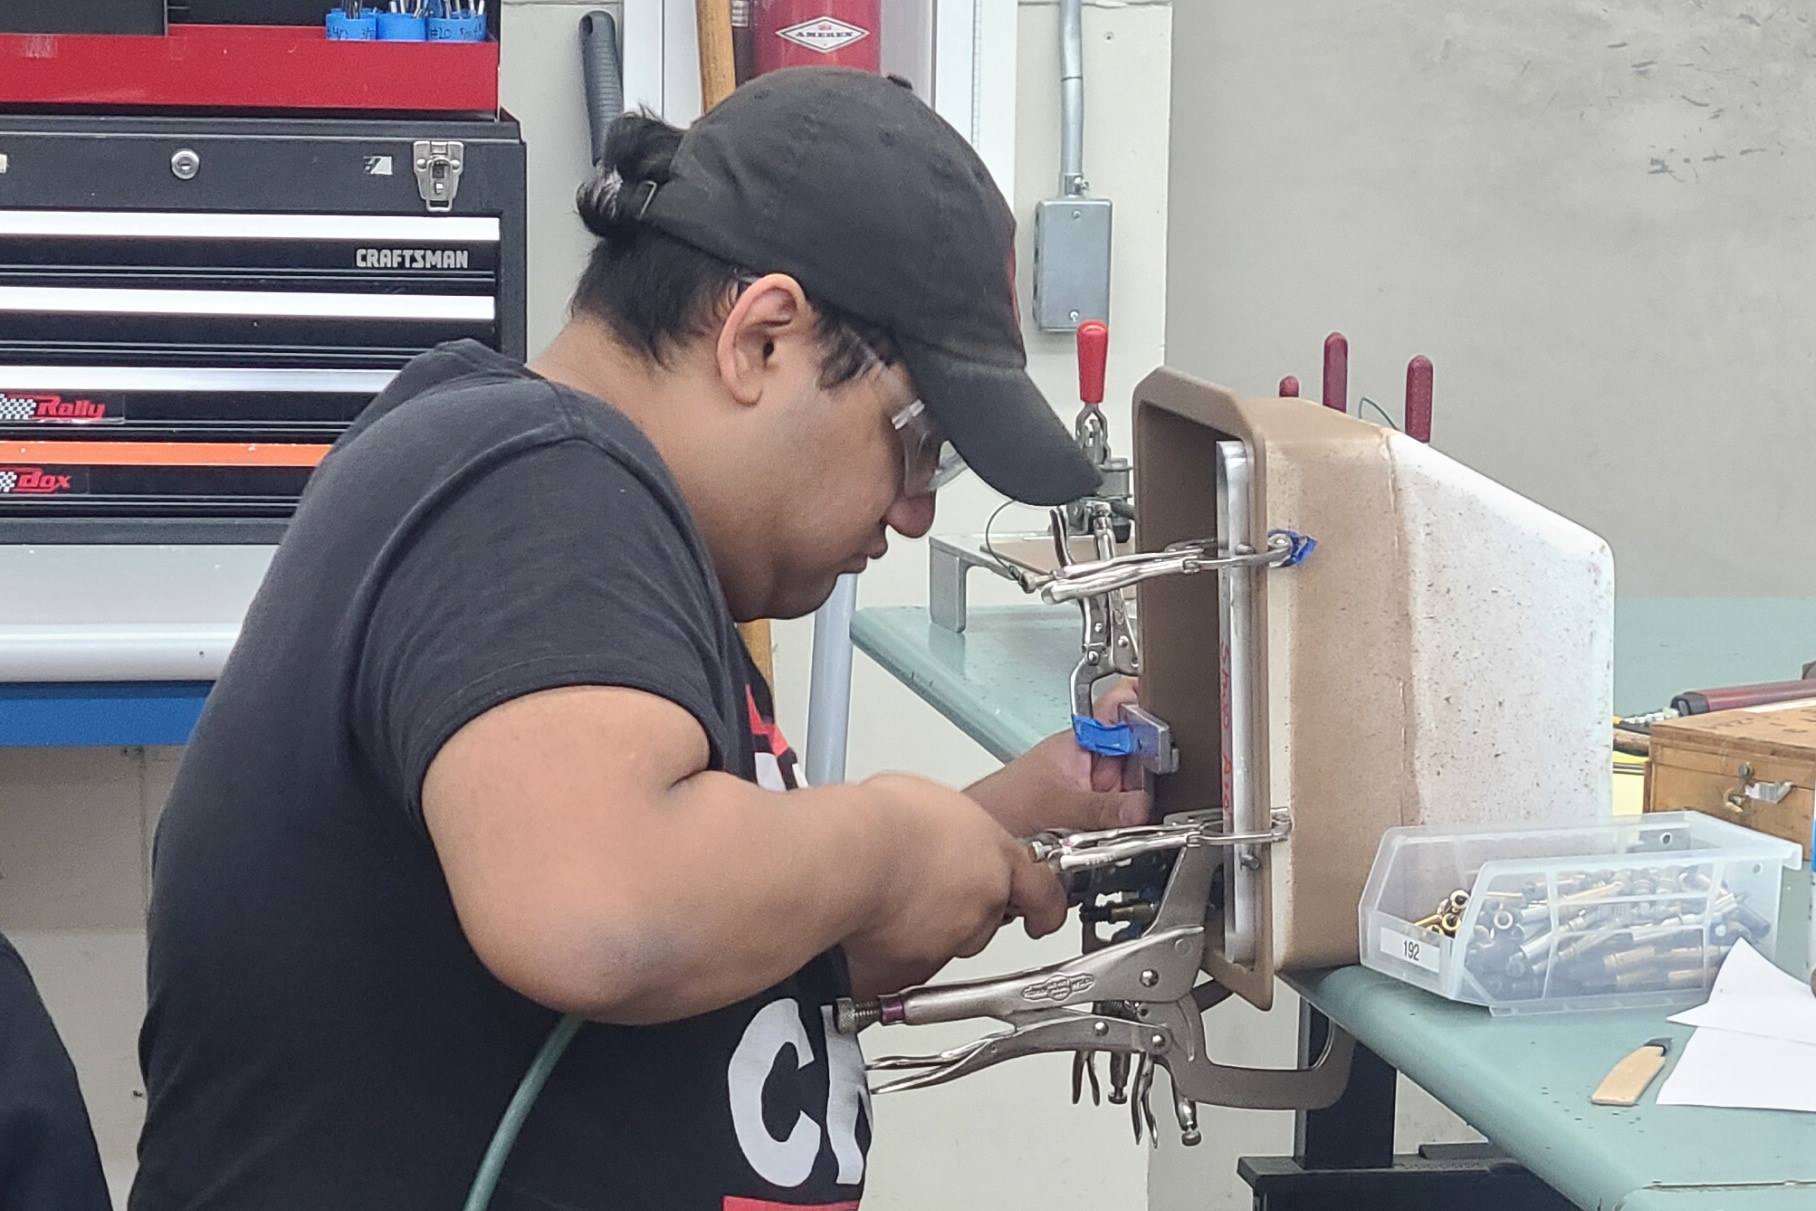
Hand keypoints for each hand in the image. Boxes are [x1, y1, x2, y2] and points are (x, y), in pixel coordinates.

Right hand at [842, 773, 1066, 995]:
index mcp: (997, 855)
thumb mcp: (936, 803)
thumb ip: (955, 828)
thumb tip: (943, 830)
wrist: (848, 857)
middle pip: (987, 915)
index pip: (1041, 888)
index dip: (1045, 905)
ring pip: (950, 941)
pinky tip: (872, 928)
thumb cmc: (882, 822)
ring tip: (891, 901)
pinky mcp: (917, 967)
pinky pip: (910, 966)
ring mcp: (953, 937)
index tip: (1045, 914)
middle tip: (927, 884)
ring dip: (929, 928)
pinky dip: (894, 953)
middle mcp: (984, 901)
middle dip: (963, 906)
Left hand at [963, 679, 1151, 837]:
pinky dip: (1130, 821)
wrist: (985, 838)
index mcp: (1079, 741)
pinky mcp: (1094, 815)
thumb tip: (1140, 808)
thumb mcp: (1055, 803)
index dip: (1144, 702)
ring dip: (1140, 800)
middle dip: (1153, 766)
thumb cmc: (1001, 804)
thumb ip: (1100, 807)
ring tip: (1133, 812)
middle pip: (1138, 753)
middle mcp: (1090, 761)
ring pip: (1135, 787)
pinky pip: (1124, 813)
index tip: (1170, 704)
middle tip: (1159, 780)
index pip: (1119, 707)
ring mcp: (1094, 788)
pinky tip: (1122, 830)